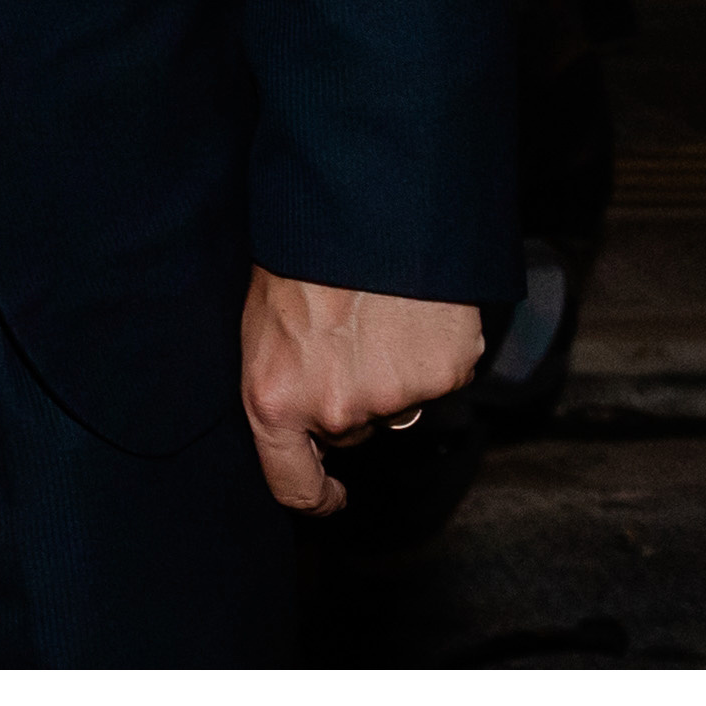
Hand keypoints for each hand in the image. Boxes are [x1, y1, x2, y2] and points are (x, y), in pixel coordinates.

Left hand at [239, 268, 486, 513]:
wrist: (360, 210)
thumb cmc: (297, 256)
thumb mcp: (261, 325)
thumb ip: (282, 385)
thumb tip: (305, 424)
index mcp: (275, 400)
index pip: (293, 484)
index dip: (315, 495)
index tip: (330, 493)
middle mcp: (335, 410)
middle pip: (350, 430)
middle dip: (348, 396)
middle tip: (341, 335)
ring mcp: (393, 397)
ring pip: (396, 403)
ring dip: (389, 371)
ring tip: (374, 312)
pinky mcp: (444, 374)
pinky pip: (438, 376)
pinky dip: (429, 351)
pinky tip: (412, 312)